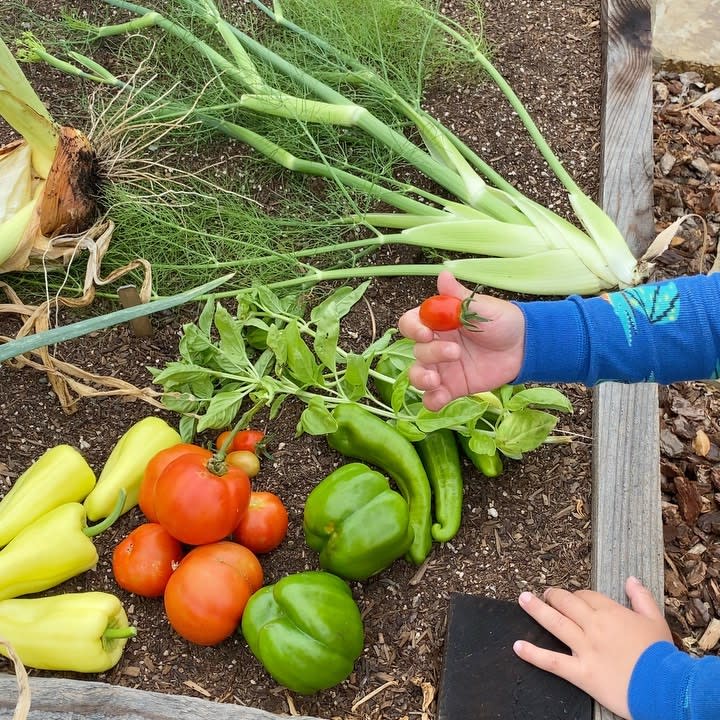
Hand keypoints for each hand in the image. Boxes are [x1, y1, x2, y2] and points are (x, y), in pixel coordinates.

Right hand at [397, 271, 525, 410]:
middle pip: (416, 350)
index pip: (410, 324)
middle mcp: (435, 344)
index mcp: (437, 323)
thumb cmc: (502, 321)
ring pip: (418, 375)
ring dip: (421, 379)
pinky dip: (431, 401)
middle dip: (431, 353)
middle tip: (455, 352)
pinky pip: (433, 397)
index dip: (413, 329)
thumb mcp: (481, 307)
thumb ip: (458, 296)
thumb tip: (443, 274)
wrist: (525, 347)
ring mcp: (443, 368)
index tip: (427, 332)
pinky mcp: (453, 387)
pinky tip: (439, 398)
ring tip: (436, 381)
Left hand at [513, 576, 673, 718]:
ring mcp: (585, 649)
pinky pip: (553, 662)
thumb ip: (641, 598)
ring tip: (523, 599)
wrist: (665, 688)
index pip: (586, 596)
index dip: (578, 595)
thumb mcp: (656, 621)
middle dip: (554, 596)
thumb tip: (631, 579)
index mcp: (611, 613)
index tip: (575, 598)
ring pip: (555, 624)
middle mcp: (593, 627)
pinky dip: (533, 654)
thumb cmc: (661, 656)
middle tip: (545, 594)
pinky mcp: (581, 673)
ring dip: (536, 610)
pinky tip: (518, 646)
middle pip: (566, 603)